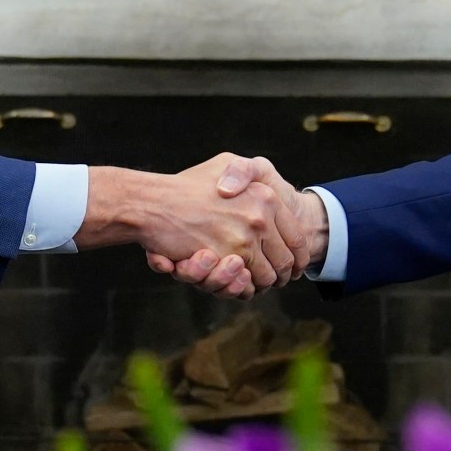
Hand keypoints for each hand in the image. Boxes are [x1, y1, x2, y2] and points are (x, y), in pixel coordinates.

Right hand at [79, 154, 308, 297]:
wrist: (152, 202)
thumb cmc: (188, 184)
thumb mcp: (226, 163)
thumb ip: (248, 173)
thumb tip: (269, 193)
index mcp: (266, 196)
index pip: (297, 238)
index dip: (299, 258)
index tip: (295, 268)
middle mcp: (260, 216)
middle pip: (286, 263)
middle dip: (280, 277)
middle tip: (273, 281)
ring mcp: (244, 238)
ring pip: (267, 277)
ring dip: (259, 285)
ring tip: (250, 281)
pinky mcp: (227, 258)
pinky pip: (245, 284)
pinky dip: (241, 288)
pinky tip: (234, 280)